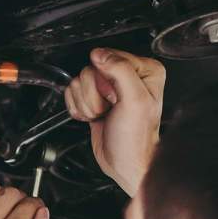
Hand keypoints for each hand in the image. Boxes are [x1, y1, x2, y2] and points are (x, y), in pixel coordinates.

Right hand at [65, 48, 165, 196]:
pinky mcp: (94, 100)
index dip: (106, 80)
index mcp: (144, 70)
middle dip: (94, 94)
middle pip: (90, 70)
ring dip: (87, 104)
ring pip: (79, 82)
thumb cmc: (136, 139)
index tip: (115, 98)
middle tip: (109, 108)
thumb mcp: (135, 100)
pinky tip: (94, 118)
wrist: (125, 164)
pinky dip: (79, 109)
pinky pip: (73, 93)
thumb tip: (99, 55)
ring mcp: (108, 89)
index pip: (108, 57)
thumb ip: (120, 70)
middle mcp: (126, 76)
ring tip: (102, 115)